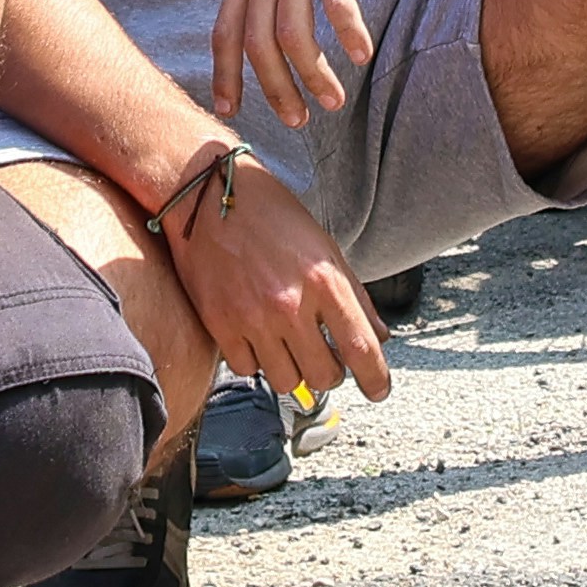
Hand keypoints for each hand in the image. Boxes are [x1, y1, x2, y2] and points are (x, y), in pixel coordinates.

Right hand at [156, 143, 392, 412]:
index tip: (378, 390)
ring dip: (294, 371)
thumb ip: (354, 295)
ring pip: (286, 382)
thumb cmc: (271, 215)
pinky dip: (256, 361)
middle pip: (324, 376)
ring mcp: (253, 318)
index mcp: (324, 281)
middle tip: (325, 357)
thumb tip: (379, 336)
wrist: (208, 196)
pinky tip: (257, 336)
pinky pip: (247, 369)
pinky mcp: (220, 325)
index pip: (361, 348)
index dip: (376, 379)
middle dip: (331, 373)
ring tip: (289, 346)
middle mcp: (290, 304)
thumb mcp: (324, 246)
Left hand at [209, 0, 408, 122]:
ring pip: (294, 32)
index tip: (231, 111)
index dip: (225, 75)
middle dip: (276, 90)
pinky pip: (337, 1)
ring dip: (313, 75)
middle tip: (298, 121)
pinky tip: (362, 54)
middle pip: (258, 43)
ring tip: (334, 100)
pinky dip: (348, 33)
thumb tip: (268, 22)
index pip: (225, 31)